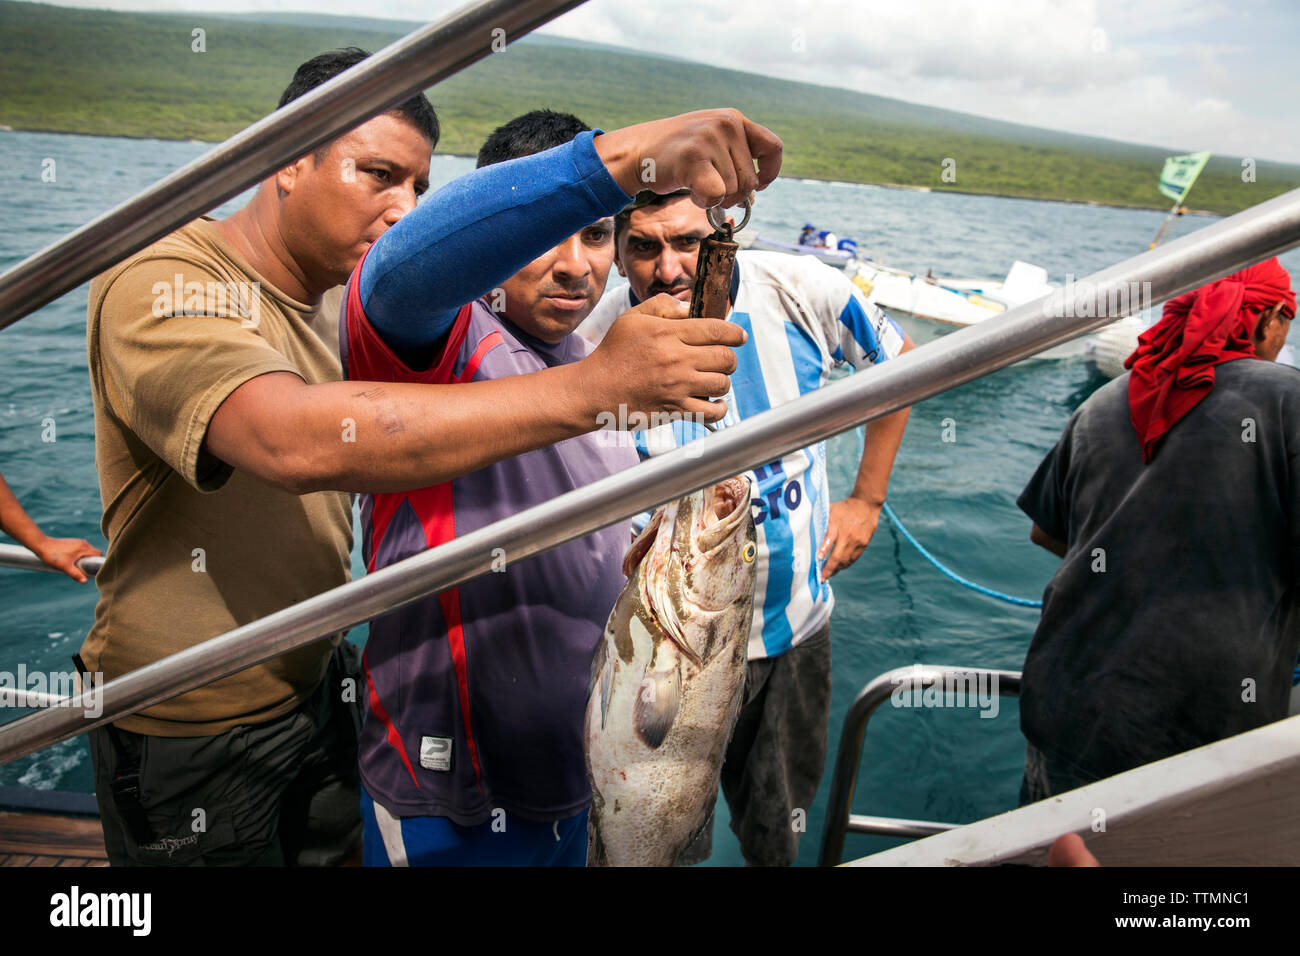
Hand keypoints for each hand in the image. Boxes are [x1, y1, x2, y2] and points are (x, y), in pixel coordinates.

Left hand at [35, 537, 101, 583]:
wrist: (40, 544)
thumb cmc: (53, 555)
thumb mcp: (65, 567)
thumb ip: (76, 574)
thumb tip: (85, 582)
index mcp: (84, 547)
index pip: (98, 554)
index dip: (97, 561)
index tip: (91, 568)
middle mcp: (83, 543)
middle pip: (93, 553)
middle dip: (90, 561)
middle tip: (81, 568)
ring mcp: (77, 541)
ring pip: (86, 551)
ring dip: (84, 558)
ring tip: (74, 564)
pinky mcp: (72, 542)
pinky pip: (80, 549)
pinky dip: (79, 555)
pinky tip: (69, 560)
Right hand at [583, 294, 744, 424]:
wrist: (594, 390)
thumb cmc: (613, 352)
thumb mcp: (632, 318)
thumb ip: (663, 305)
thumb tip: (691, 309)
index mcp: (668, 333)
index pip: (717, 330)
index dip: (735, 333)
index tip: (739, 336)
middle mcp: (676, 360)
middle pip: (725, 358)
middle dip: (729, 357)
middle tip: (721, 359)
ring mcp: (677, 387)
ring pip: (722, 384)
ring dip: (722, 381)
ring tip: (711, 379)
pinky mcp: (675, 410)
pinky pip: (712, 412)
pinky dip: (720, 408)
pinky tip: (715, 402)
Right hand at [594, 109, 782, 208]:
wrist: (638, 151)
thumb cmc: (676, 153)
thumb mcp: (711, 141)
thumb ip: (735, 158)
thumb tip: (753, 194)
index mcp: (734, 118)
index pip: (773, 148)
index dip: (769, 173)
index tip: (758, 186)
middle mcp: (726, 124)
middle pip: (750, 180)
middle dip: (733, 195)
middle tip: (710, 188)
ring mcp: (709, 139)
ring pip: (733, 191)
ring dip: (715, 198)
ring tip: (694, 183)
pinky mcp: (694, 158)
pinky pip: (716, 196)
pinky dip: (705, 202)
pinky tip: (692, 192)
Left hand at [817, 498, 880, 579]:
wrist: (866, 504)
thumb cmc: (843, 508)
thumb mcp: (830, 510)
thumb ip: (821, 522)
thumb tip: (806, 530)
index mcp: (836, 524)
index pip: (829, 539)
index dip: (823, 550)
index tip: (817, 559)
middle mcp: (847, 535)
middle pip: (838, 555)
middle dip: (828, 569)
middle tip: (821, 578)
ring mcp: (857, 541)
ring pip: (846, 560)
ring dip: (836, 569)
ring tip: (828, 575)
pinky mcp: (864, 544)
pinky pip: (854, 558)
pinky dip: (845, 565)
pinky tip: (839, 568)